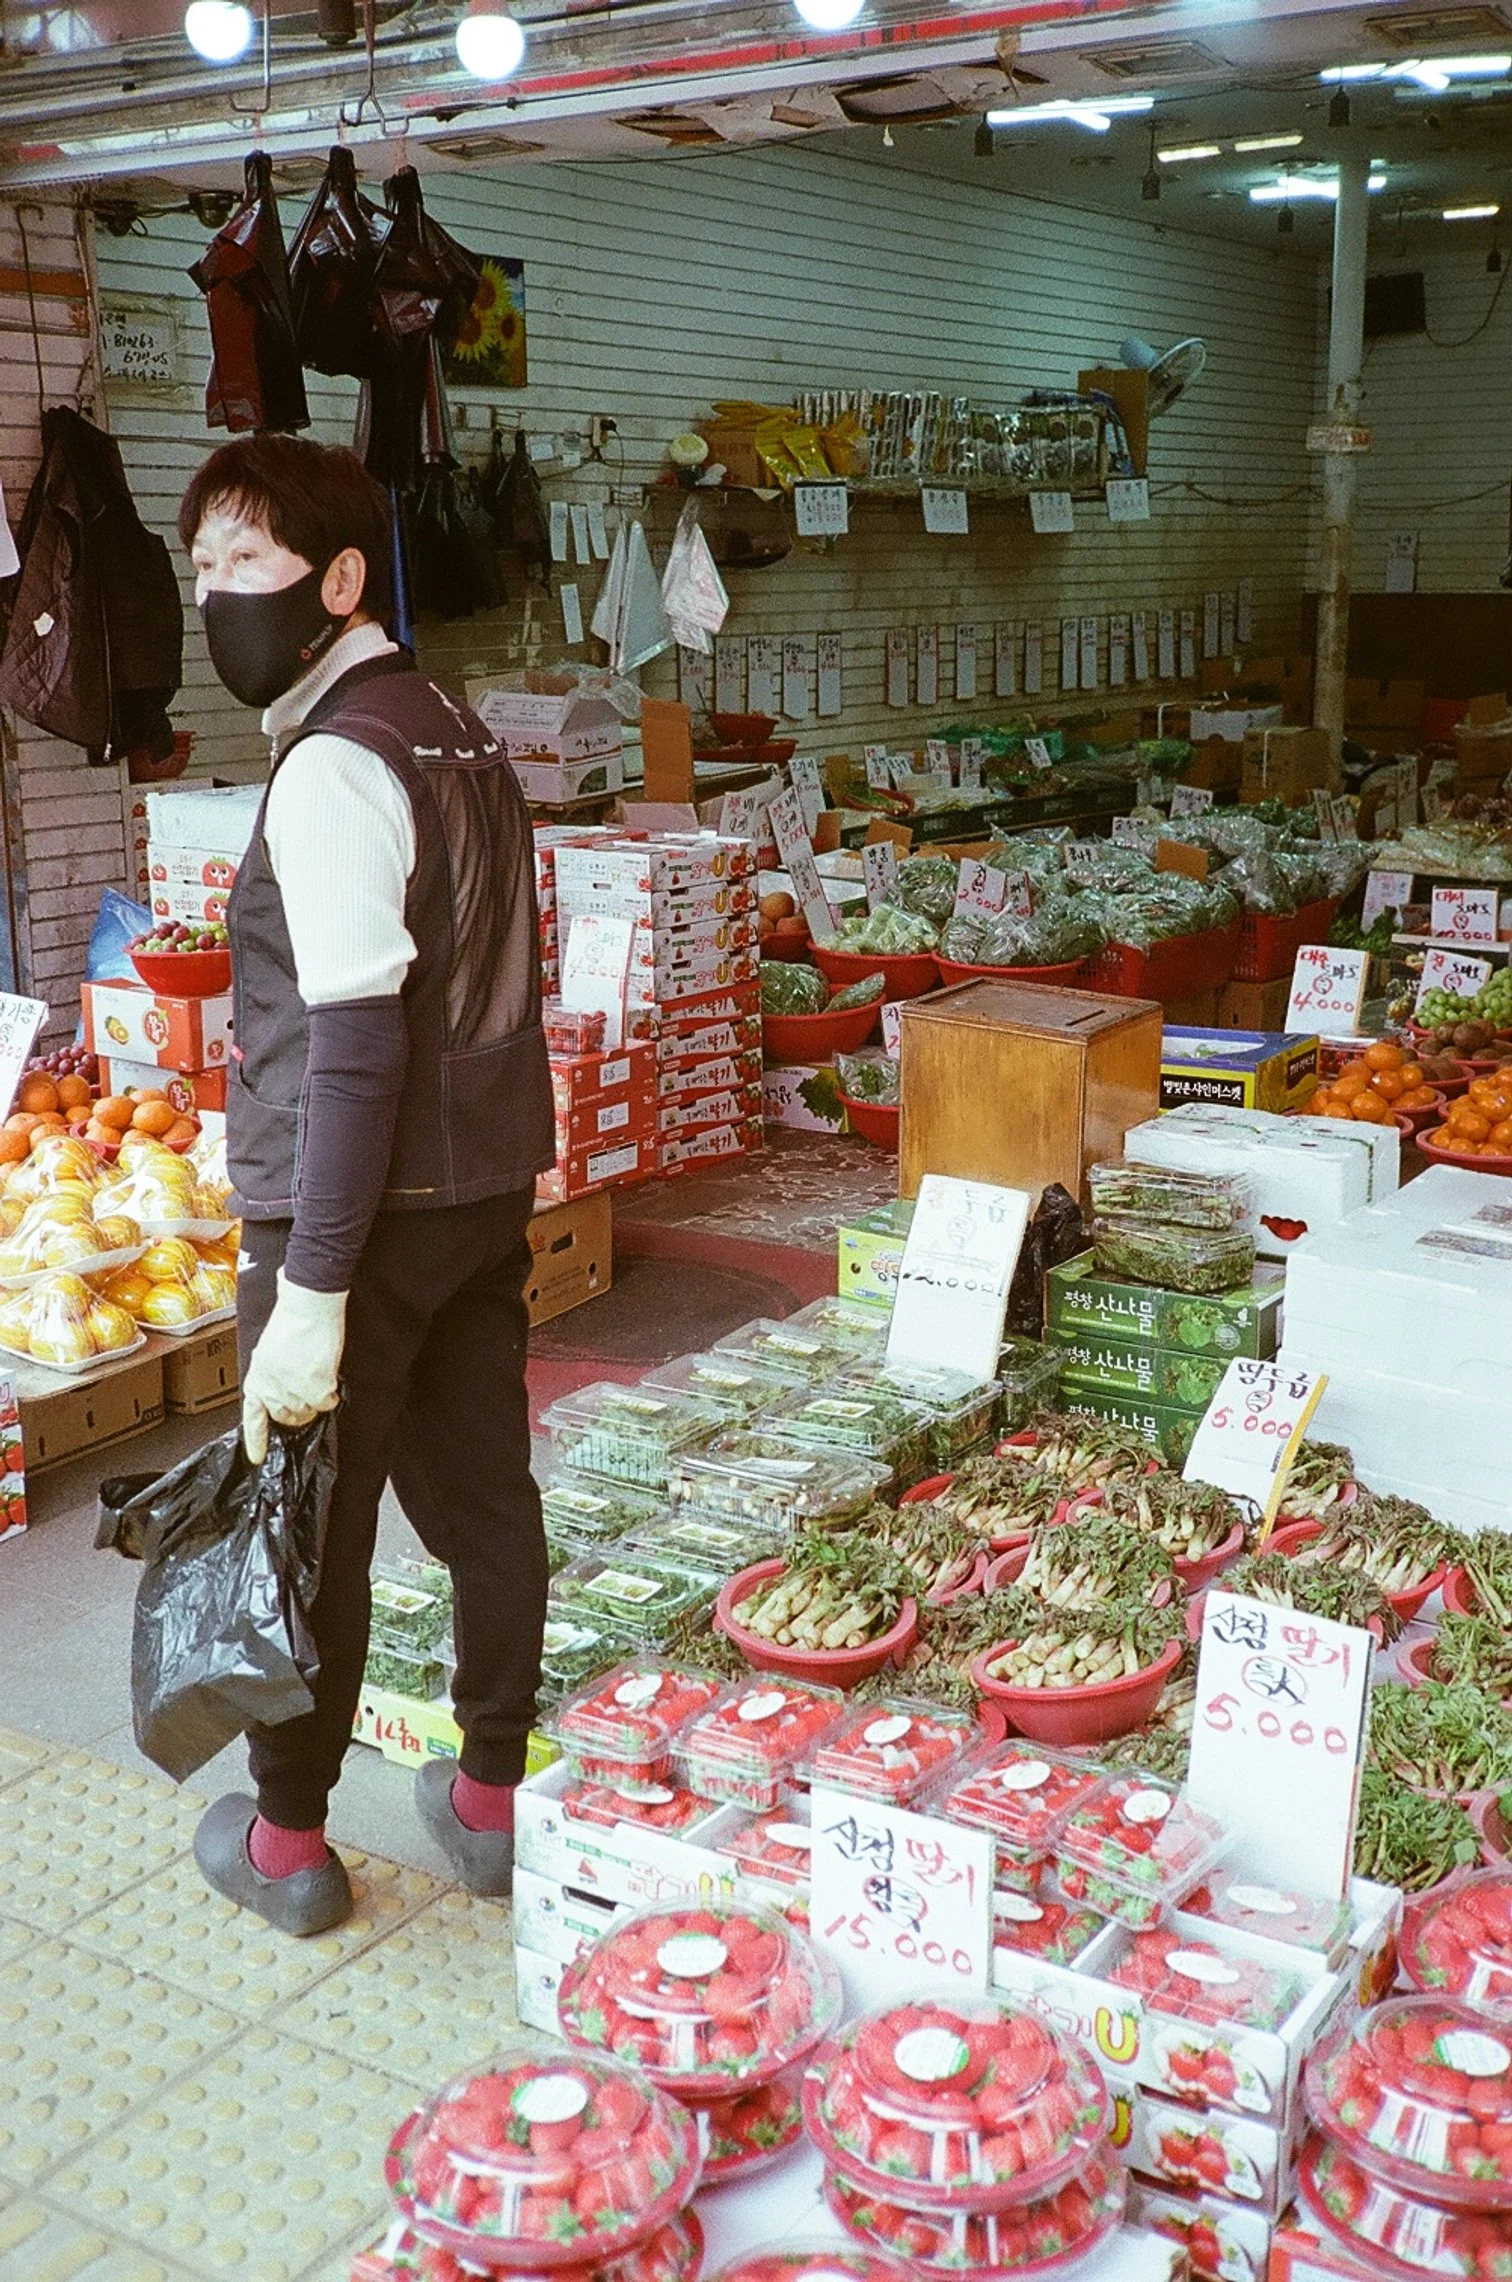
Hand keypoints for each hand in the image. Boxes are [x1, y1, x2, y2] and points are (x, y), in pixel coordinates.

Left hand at [242, 1270, 346, 1465]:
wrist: (308, 1307)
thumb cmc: (292, 1321)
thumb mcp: (271, 1351)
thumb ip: (274, 1374)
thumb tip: (285, 1388)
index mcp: (257, 1378)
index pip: (254, 1417)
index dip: (256, 1441)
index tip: (258, 1459)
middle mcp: (271, 1388)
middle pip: (287, 1417)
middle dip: (299, 1408)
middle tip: (308, 1388)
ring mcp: (292, 1391)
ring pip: (308, 1412)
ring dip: (316, 1398)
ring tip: (317, 1373)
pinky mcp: (315, 1389)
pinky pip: (327, 1403)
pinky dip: (331, 1392)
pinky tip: (327, 1372)